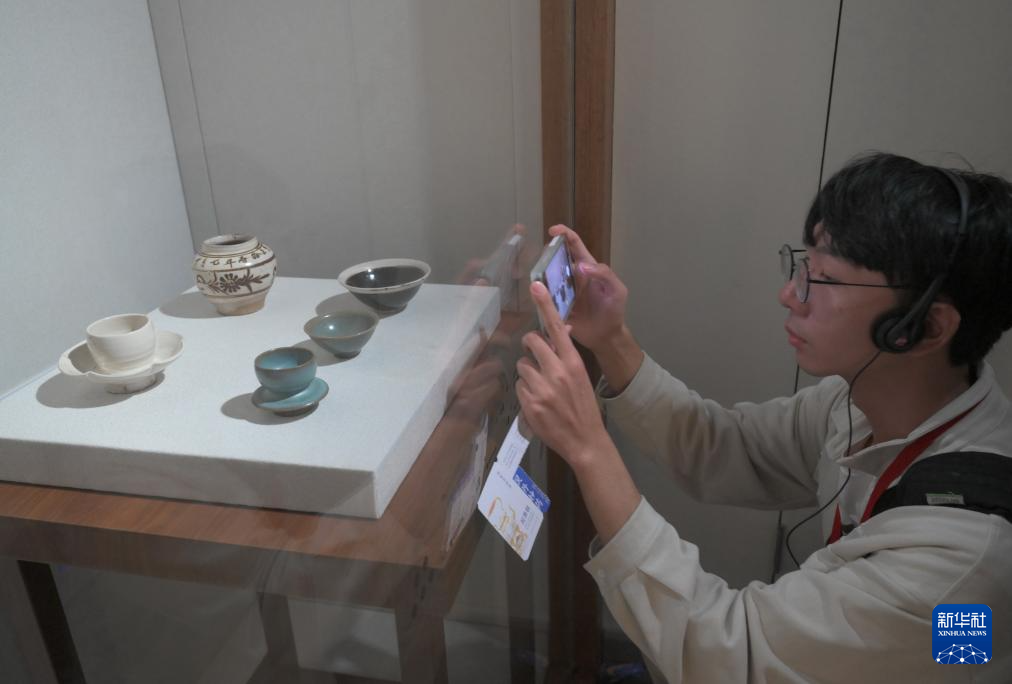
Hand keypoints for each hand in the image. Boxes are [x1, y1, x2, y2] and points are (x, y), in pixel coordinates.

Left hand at [515, 279, 609, 466]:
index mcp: (573, 362)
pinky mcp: (530, 403)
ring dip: (527, 372)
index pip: (558, 327)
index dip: (545, 305)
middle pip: (531, 341)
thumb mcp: (581, 376)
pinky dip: (525, 391)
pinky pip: (519, 386)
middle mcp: (557, 371)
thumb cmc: (584, 406)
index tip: (535, 286)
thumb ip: (566, 356)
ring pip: (522, 365)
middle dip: (529, 345)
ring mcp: (542, 388)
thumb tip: (559, 334)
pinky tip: (537, 401)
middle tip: (534, 354)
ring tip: (541, 386)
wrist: (585, 440)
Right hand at [547, 225, 629, 352]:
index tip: (553, 231)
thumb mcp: (616, 290)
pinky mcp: (555, 306)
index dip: (564, 234)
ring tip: (536, 279)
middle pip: (556, 259)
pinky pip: (544, 298)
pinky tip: (535, 296)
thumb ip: (604, 275)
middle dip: (547, 255)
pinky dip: (538, 295)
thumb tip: (581, 266)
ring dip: (540, 276)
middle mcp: (572, 277)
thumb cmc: (614, 310)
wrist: (606, 336)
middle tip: (542, 261)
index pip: (575, 245)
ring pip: (546, 278)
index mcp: (587, 268)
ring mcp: (562, 291)